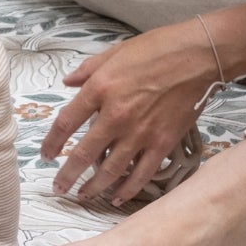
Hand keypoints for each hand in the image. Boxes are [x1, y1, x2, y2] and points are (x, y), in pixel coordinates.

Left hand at [41, 24, 218, 205]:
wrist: (200, 55)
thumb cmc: (159, 48)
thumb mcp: (115, 52)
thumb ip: (88, 69)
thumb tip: (67, 81)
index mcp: (100, 89)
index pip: (65, 123)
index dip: (52, 143)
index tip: (46, 155)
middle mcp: (116, 115)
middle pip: (83, 155)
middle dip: (68, 176)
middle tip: (59, 188)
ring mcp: (140, 132)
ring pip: (110, 170)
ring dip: (94, 187)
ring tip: (84, 196)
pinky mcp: (162, 143)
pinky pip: (141, 174)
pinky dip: (128, 189)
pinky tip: (118, 197)